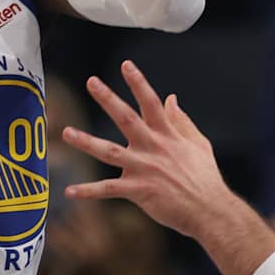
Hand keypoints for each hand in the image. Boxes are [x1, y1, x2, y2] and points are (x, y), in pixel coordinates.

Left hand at [62, 61, 235, 239]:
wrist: (209, 209)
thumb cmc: (204, 177)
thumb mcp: (198, 143)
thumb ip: (182, 121)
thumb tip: (172, 98)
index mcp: (168, 135)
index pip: (151, 103)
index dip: (138, 83)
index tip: (126, 65)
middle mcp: (153, 147)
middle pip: (127, 118)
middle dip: (108, 99)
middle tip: (92, 82)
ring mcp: (144, 168)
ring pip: (110, 151)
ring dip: (86, 142)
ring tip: (66, 133)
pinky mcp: (139, 190)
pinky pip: (108, 189)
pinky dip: (88, 191)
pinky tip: (69, 191)